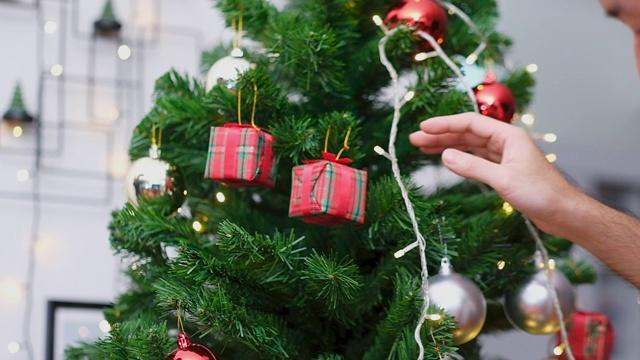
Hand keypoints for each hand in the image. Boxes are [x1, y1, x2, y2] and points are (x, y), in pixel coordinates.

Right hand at [409, 112, 581, 235]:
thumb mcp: (503, 179)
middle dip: (441, 135)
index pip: (470, 123)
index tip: (423, 127)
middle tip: (415, 139)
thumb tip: (445, 156)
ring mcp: (504, 156)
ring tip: (423, 148)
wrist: (564, 213)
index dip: (445, 124)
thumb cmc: (541, 193)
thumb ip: (473, 166)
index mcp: (508, 136)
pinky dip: (460, 158)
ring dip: (447, 146)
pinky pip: (476, 158)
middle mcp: (505, 142)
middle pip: (467, 133)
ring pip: (470, 145)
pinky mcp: (504, 170)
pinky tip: (447, 159)